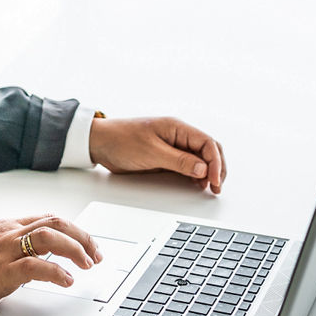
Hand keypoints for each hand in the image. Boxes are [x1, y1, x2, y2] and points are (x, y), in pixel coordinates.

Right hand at [0, 214, 102, 311]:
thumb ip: (8, 246)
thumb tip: (33, 257)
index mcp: (5, 226)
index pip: (48, 219)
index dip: (73, 231)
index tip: (87, 246)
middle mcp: (8, 233)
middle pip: (56, 224)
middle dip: (83, 237)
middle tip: (96, 255)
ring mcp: (4, 251)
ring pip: (51, 238)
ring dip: (76, 250)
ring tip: (87, 265)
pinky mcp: (0, 271)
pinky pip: (35, 266)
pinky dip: (56, 272)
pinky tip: (66, 281)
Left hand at [89, 116, 226, 193]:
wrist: (99, 143)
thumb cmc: (121, 140)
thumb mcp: (151, 152)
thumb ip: (179, 161)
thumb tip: (203, 168)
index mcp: (177, 127)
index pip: (208, 143)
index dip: (215, 163)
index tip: (214, 181)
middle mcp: (178, 135)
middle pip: (209, 150)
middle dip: (216, 168)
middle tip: (216, 187)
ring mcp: (173, 146)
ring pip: (200, 159)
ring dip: (208, 172)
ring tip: (209, 188)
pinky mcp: (166, 157)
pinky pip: (187, 165)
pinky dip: (196, 175)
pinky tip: (197, 184)